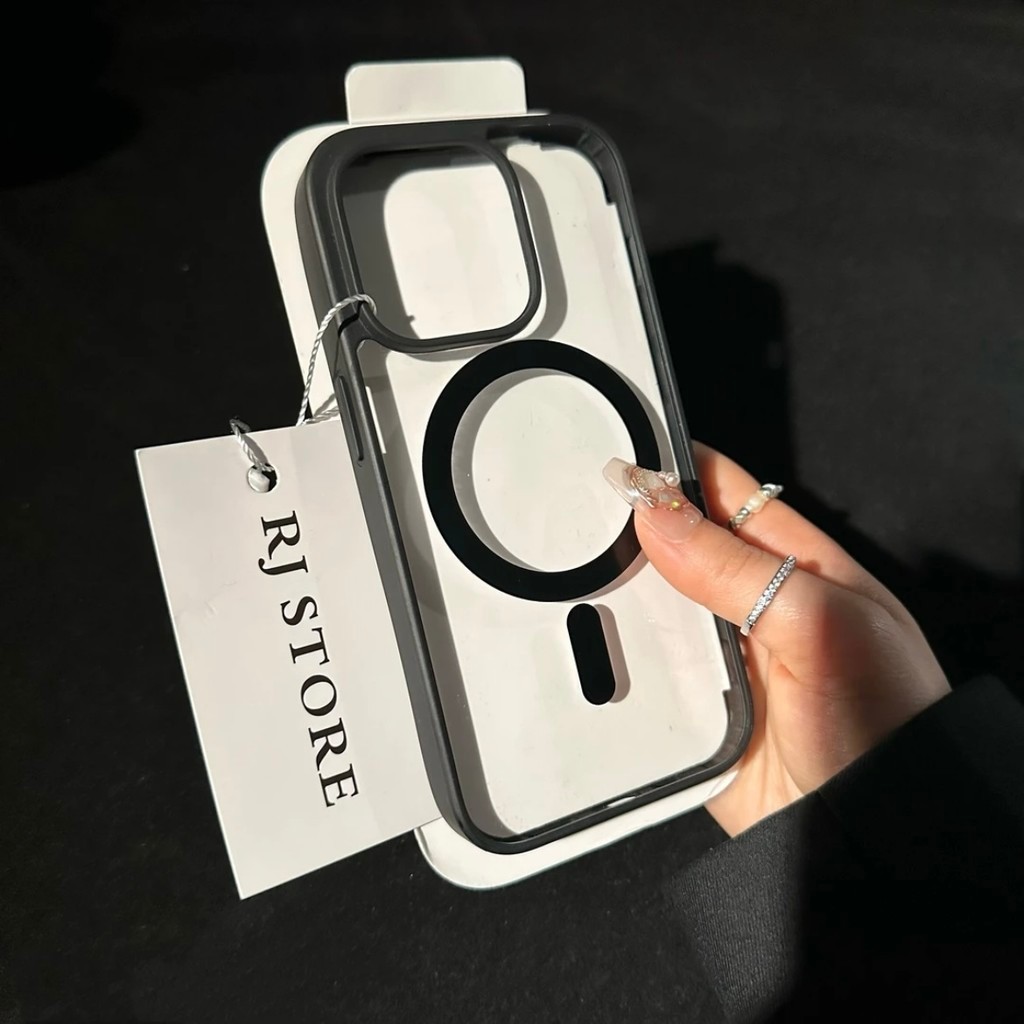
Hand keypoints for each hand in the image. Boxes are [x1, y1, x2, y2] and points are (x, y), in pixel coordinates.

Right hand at [605, 444, 950, 835]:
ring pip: (643, 614)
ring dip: (615, 608)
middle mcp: (748, 607)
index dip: (671, 471)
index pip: (720, 493)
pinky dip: (611, 667)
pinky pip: (635, 675)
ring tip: (581, 595)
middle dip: (628, 541)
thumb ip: (737, 567)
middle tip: (583, 532)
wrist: (871, 834)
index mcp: (792, 565)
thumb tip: (659, 514)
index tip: (619, 463)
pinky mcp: (686, 710)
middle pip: (669, 552)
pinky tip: (594, 658)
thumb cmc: (887, 722)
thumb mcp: (821, 623)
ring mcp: (715, 660)